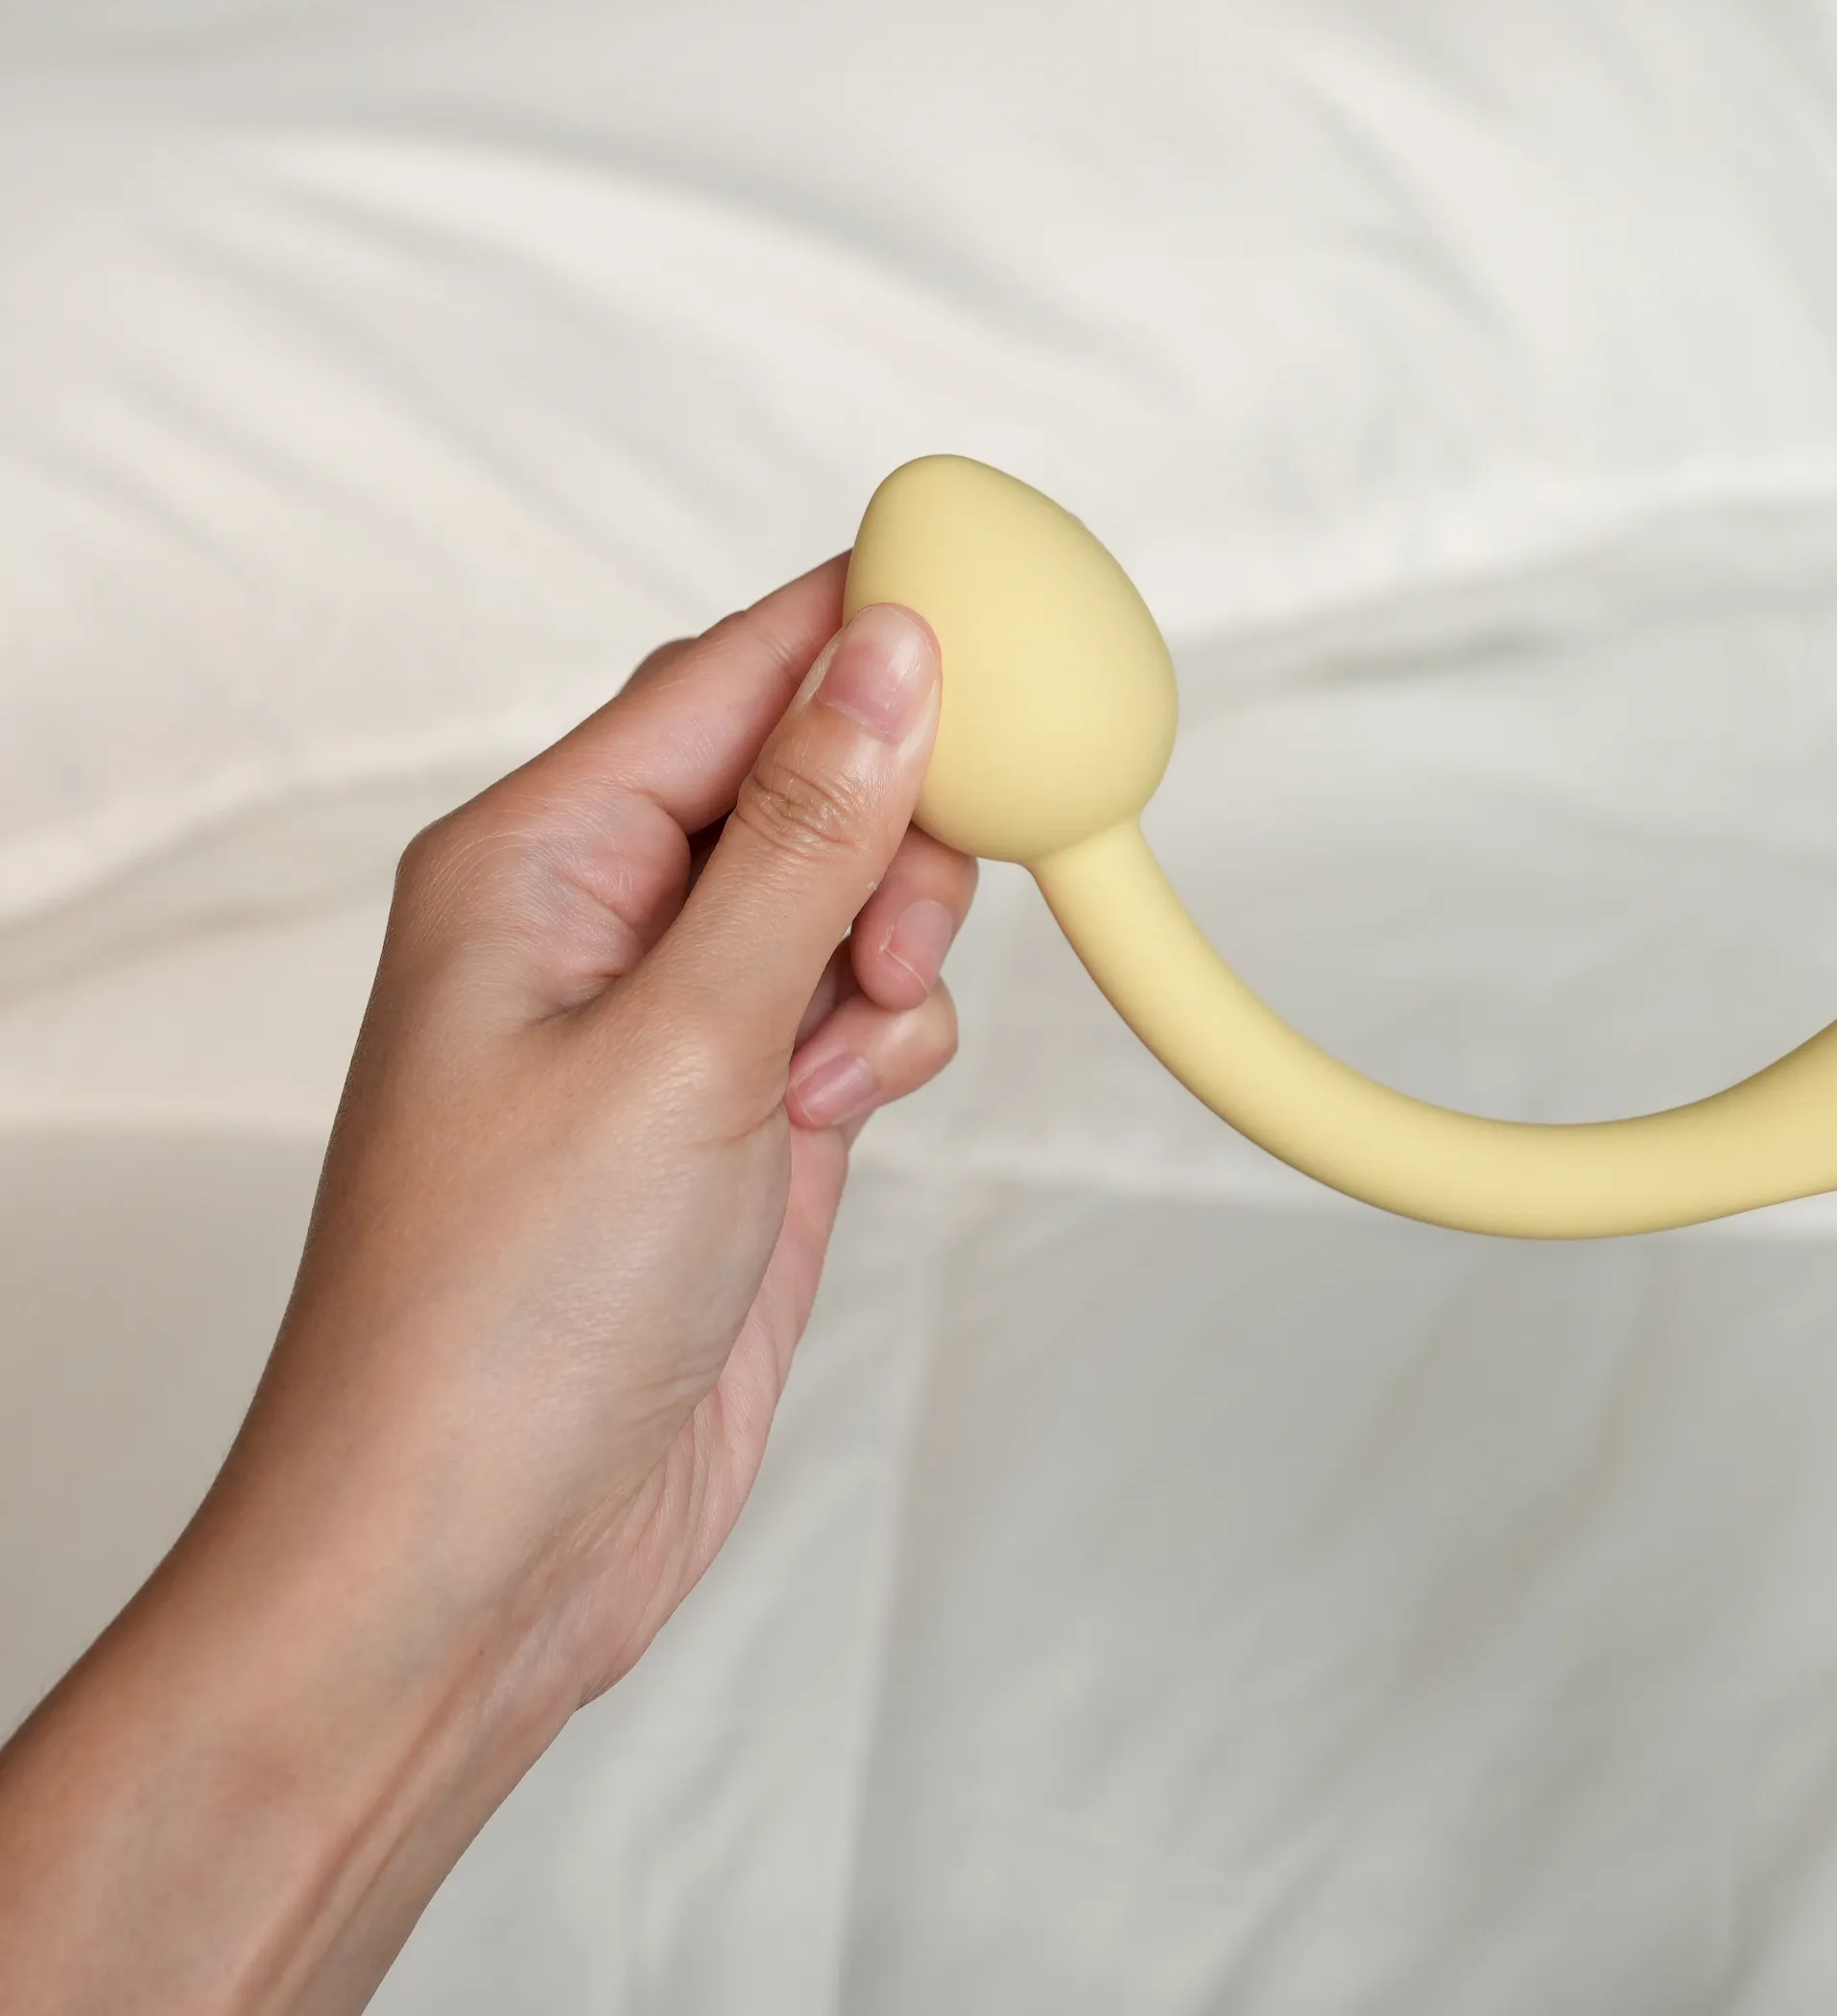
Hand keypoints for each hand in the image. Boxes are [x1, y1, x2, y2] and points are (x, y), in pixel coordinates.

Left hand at [0, 566, 971, 2013]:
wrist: (482, 1552)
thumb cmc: (501, 1314)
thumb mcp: (683, 1044)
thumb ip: (803, 838)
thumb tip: (890, 653)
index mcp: (535, 856)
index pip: (731, 670)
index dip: (872, 631)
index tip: (1011, 627)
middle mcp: (601, 918)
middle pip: (812, 769)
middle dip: (901, 829)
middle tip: (899, 928)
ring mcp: (678, 1019)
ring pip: (857, 891)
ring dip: (899, 952)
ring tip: (843, 1062)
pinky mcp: (745, 1112)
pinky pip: (865, 1008)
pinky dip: (892, 1043)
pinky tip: (841, 1121)